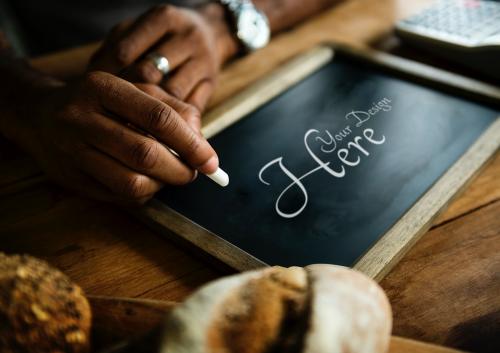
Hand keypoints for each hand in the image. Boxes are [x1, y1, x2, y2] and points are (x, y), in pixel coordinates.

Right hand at [15, 71, 217, 203]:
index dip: (191, 143)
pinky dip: (143, 194)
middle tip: (193, 173)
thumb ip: (174, 110)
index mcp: (103, 87)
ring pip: (131, 181)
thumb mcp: (135, 92)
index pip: (159, 117)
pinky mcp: (70, 177)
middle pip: (146, 154)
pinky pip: (118, 196)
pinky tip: (147, 181)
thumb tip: (203, 145)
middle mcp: (82, 117)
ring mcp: (71, 150)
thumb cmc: (101, 103)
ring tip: (169, 176)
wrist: (39, 115)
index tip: (211, 161)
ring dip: (162, 185)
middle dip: (179, 170)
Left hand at [89, 4, 238, 111]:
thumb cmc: (165, 36)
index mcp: (162, 19)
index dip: (105, 76)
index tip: (93, 94)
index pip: (124, 51)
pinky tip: (157, 128)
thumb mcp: (141, 30)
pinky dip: (172, 121)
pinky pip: (191, 107)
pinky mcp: (212, 83)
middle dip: (126, 95)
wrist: (214, 32)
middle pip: (148, 73)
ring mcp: (203, 61)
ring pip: (171, 94)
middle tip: (109, 112)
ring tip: (131, 124)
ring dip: (150, 112)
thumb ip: (116, 47)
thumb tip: (91, 77)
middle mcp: (186, 38)